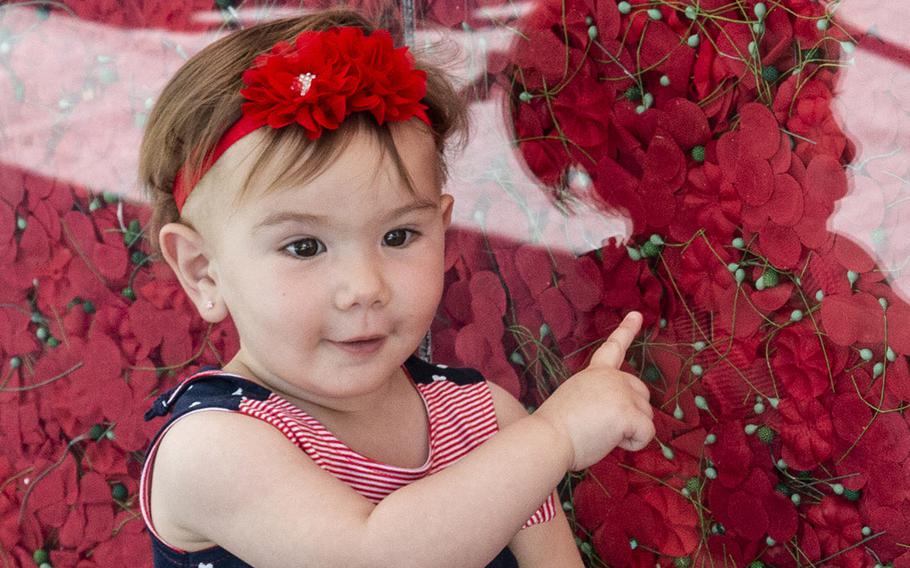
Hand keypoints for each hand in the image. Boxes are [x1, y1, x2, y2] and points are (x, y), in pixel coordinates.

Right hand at [535, 312, 655, 470]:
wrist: (546, 438)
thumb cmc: (555, 428)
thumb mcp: (577, 400)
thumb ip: (600, 397)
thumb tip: (616, 413)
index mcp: (595, 373)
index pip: (614, 347)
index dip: (627, 330)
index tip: (637, 314)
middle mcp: (611, 377)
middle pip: (642, 394)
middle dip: (631, 414)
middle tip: (599, 426)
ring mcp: (620, 391)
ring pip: (646, 416)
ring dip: (628, 432)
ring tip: (598, 433)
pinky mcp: (627, 412)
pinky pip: (646, 433)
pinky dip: (633, 444)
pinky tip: (609, 441)